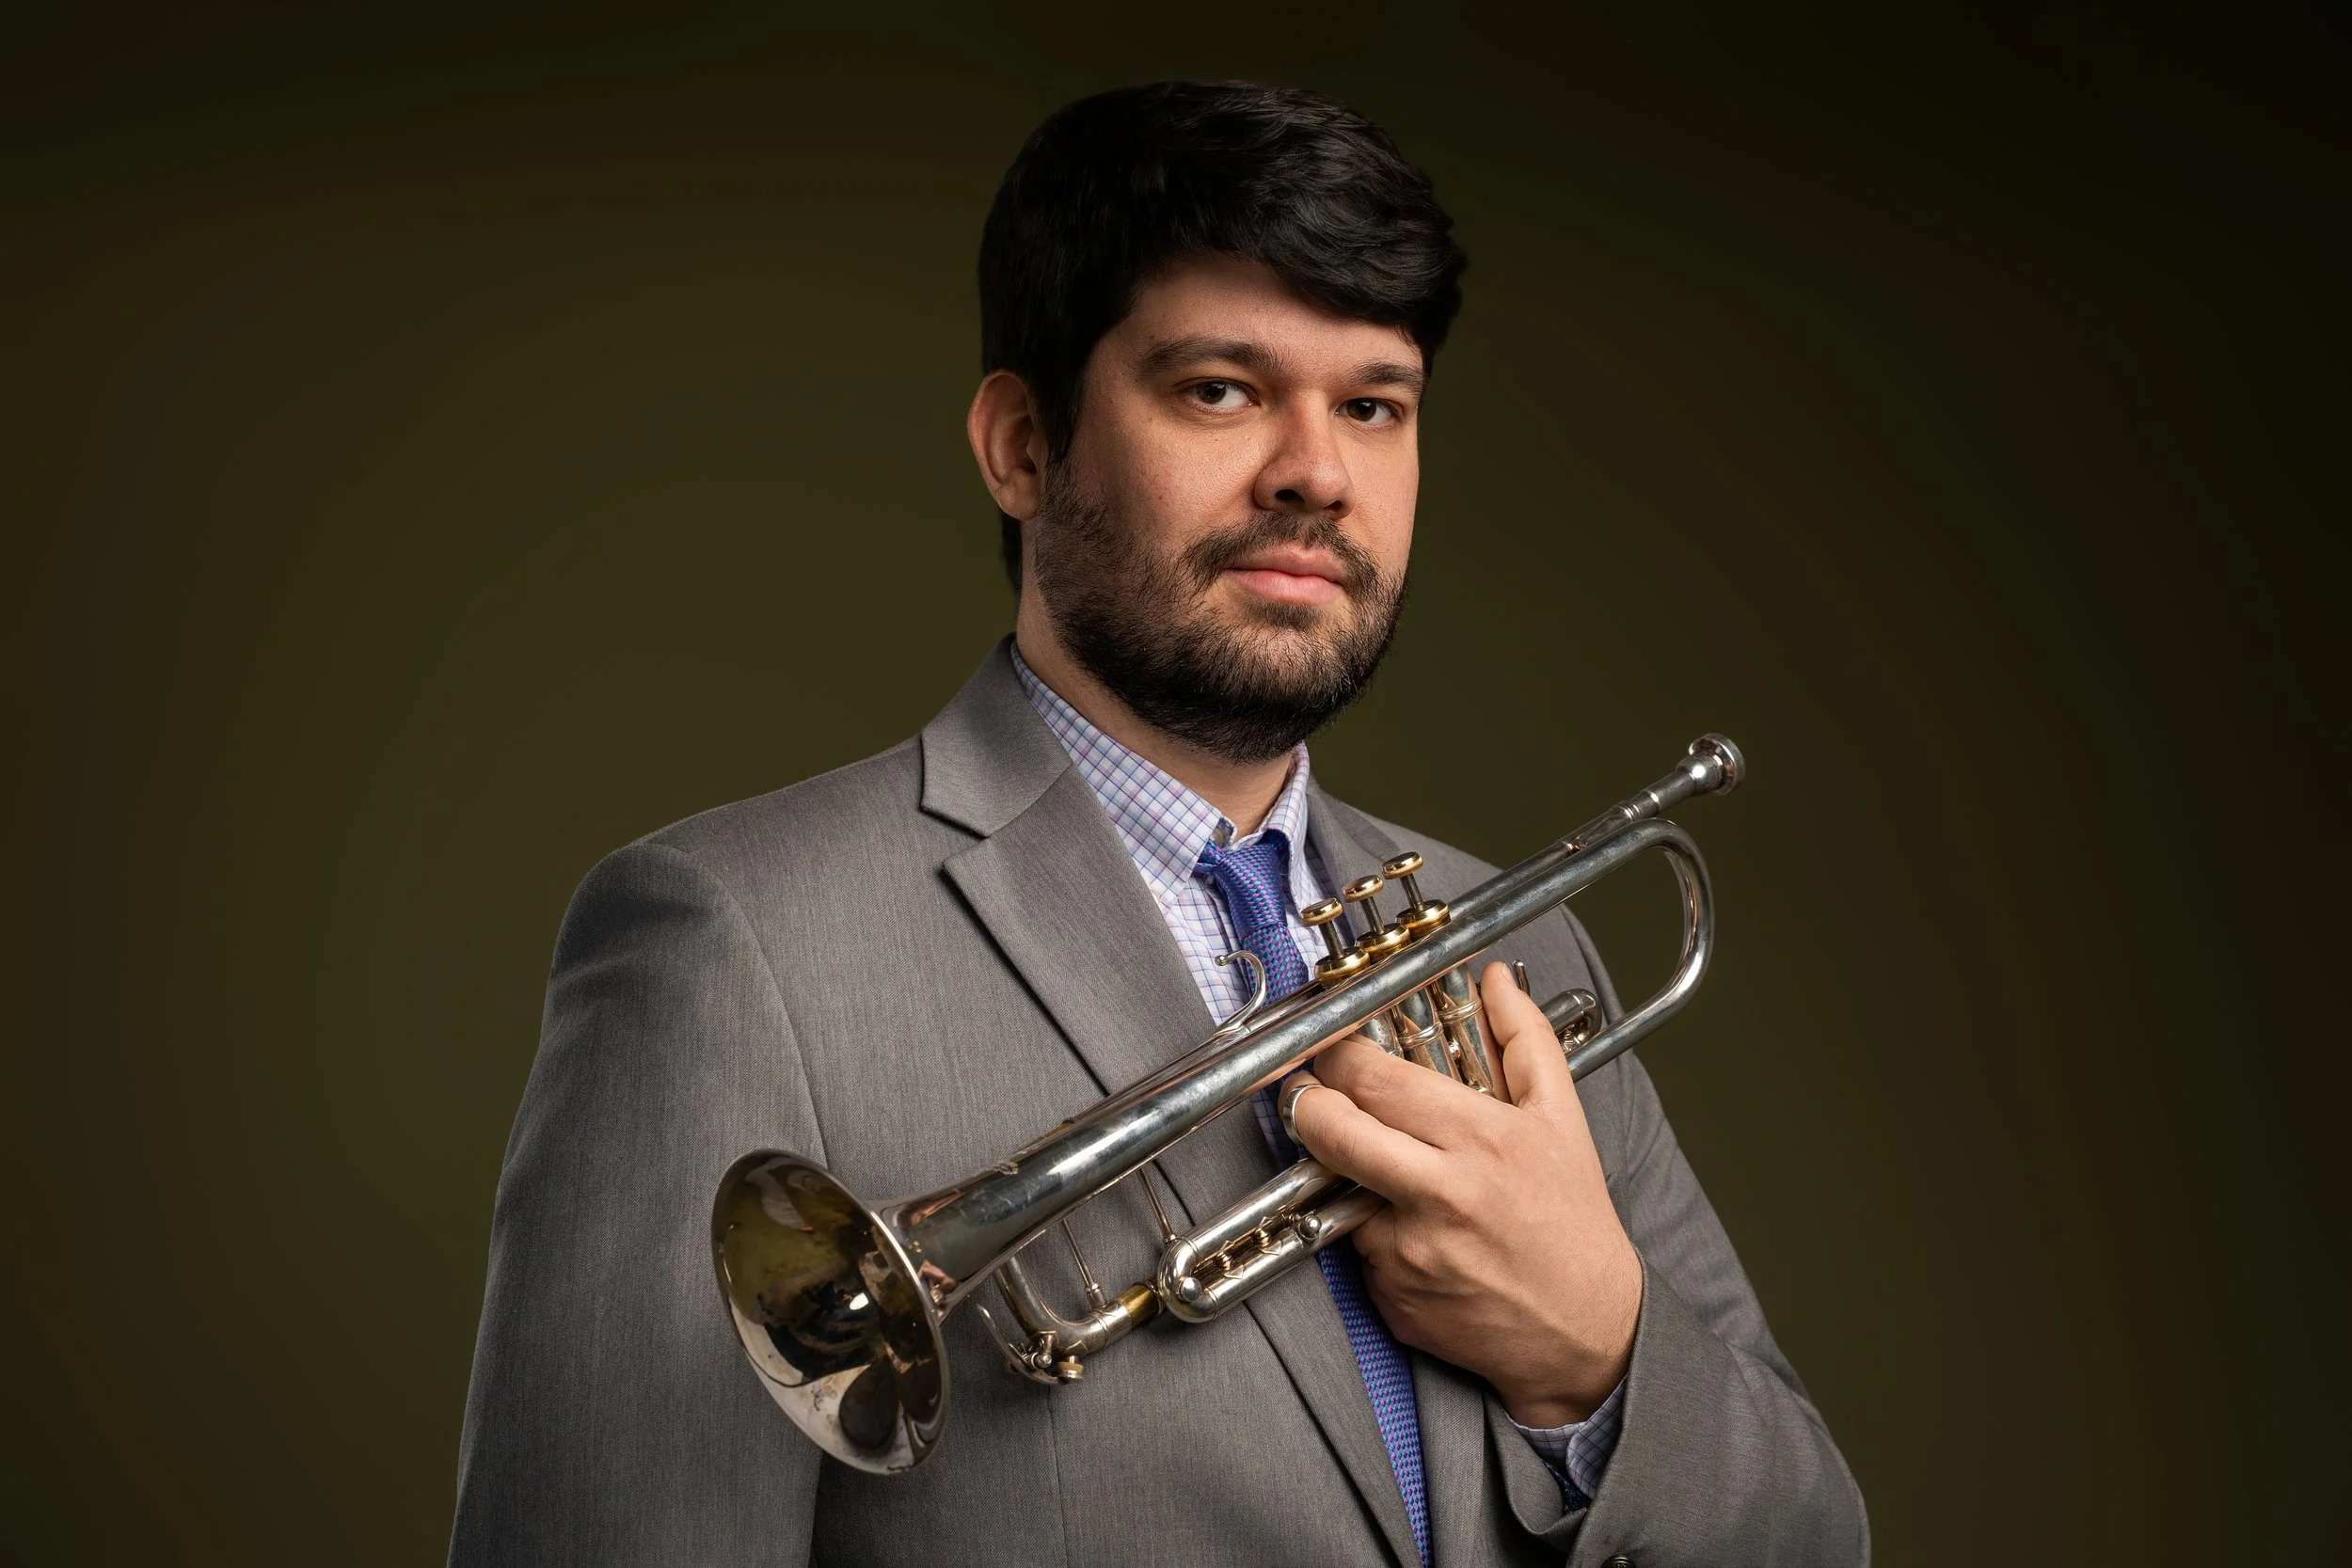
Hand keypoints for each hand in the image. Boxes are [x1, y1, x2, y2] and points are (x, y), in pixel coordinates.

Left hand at [1283, 961, 1640, 1426]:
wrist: (1588, 1331)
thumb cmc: (1574, 1221)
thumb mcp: (1561, 1118)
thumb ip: (1525, 1039)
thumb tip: (1496, 980)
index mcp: (1478, 1140)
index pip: (1374, 1080)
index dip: (1338, 1056)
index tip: (1334, 1050)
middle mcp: (1438, 1196)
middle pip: (1331, 1131)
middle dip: (1305, 1103)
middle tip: (1308, 1094)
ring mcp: (1409, 1253)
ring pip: (1338, 1192)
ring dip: (1348, 1176)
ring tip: (1394, 1174)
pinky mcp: (1392, 1299)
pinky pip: (1359, 1251)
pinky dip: (1374, 1235)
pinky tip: (1419, 1234)